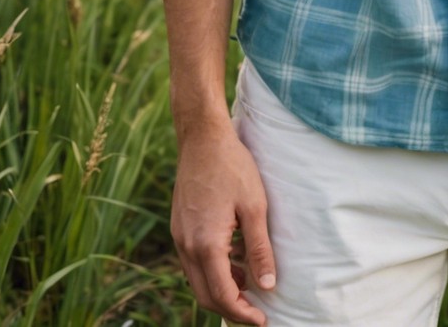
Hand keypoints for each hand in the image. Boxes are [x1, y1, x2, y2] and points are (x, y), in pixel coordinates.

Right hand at [171, 121, 276, 325]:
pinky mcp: (179, 227)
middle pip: (206, 296)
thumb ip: (259, 249)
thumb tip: (268, 286)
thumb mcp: (254, 206)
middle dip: (231, 309)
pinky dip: (212, 272)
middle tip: (257, 312)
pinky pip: (193, 263)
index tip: (263, 320)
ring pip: (198, 281)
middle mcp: (187, 246)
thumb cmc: (232, 167)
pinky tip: (234, 262)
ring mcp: (179, 237)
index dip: (243, 313)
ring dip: (222, 290)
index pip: (223, 295)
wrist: (202, 138)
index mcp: (206, 244)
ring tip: (250, 287)